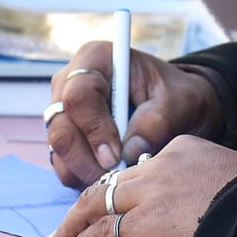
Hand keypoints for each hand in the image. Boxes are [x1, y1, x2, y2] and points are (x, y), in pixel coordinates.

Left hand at [38, 136, 236, 236]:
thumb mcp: (224, 178)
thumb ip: (195, 185)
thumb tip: (180, 210)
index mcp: (180, 149)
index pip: (138, 172)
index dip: (118, 194)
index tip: (104, 210)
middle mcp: (159, 165)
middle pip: (109, 185)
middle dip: (82, 208)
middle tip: (63, 227)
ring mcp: (148, 194)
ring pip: (96, 207)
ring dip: (72, 229)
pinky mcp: (143, 224)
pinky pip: (101, 235)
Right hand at [44, 41, 222, 187]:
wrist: (174, 106)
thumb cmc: (175, 96)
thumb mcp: (178, 102)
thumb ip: (156, 123)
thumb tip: (130, 152)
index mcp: (96, 58)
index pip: (79, 94)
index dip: (94, 128)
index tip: (116, 155)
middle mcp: (70, 81)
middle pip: (61, 126)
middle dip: (86, 159)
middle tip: (115, 176)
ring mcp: (63, 109)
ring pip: (58, 149)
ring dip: (85, 171)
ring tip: (118, 177)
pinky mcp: (65, 135)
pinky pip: (63, 163)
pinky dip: (84, 176)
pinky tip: (111, 176)